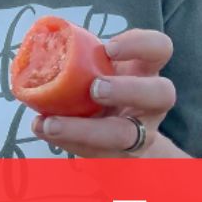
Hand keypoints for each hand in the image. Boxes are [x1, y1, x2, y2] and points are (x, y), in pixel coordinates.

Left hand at [30, 28, 187, 157]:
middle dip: (128, 90)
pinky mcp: (120, 157)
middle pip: (162, 94)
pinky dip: (67, 142)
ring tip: (53, 124)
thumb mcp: (100, 71)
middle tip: (95, 88)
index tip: (109, 48)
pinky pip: (98, 155)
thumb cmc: (104, 91)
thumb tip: (38, 44)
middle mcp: (152, 102)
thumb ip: (81, 58)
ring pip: (129, 136)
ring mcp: (140, 133)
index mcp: (146, 70)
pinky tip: (43, 129)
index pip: (160, 48)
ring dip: (88, 130)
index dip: (140, 45)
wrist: (121, 142)